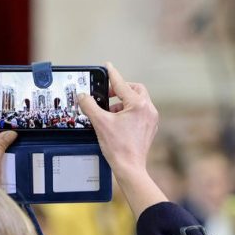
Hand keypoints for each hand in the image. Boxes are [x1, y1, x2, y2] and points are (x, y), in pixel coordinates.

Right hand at [80, 63, 166, 216]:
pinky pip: (141, 112)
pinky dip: (129, 112)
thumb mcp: (100, 123)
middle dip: (120, 89)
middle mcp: (148, 109)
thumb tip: (82, 96)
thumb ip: (90, 106)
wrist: (130, 168)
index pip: (122, 84)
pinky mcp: (150, 128)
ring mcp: (151, 119)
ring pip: (138, 101)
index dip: (112, 74)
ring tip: (110, 111)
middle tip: (108, 94)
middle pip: (135, 89)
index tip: (107, 66)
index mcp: (138, 105)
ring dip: (124, 102)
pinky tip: (118, 121)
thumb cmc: (118, 147)